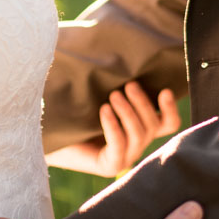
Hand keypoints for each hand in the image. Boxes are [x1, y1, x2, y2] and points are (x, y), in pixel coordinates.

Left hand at [46, 82, 181, 177]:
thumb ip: (114, 80)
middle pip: (154, 126)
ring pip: (140, 135)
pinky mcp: (109, 166)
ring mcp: (124, 158)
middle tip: (128, 85)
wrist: (47, 132)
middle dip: (143, 103)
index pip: (167, 124)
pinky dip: (114, 126)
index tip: (164, 90)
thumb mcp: (98, 91)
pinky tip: (104, 110)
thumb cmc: (73, 107)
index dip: (170, 109)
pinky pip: (119, 145)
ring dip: (129, 112)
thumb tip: (123, 52)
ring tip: (114, 95)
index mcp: (138, 128)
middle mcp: (135, 144)